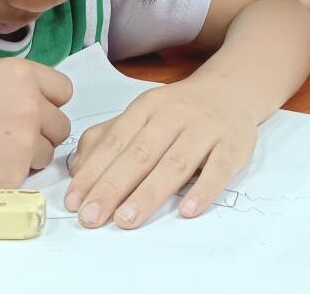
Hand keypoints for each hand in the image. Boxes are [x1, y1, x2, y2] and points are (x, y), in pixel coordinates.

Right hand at [0, 59, 71, 201]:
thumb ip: (17, 88)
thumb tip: (40, 104)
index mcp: (21, 75)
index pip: (64, 91)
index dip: (49, 103)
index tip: (34, 111)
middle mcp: (30, 105)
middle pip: (61, 126)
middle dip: (42, 134)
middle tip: (9, 137)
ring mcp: (24, 142)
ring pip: (46, 154)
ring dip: (27, 157)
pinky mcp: (14, 175)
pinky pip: (26, 177)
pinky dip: (8, 175)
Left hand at [63, 78, 256, 229]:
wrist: (231, 90)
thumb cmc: (178, 110)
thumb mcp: (141, 114)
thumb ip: (108, 137)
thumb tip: (77, 168)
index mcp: (147, 107)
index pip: (115, 142)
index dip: (93, 172)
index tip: (74, 202)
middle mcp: (174, 115)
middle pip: (140, 154)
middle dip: (112, 187)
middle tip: (91, 216)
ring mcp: (205, 129)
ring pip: (175, 163)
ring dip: (149, 192)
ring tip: (126, 219)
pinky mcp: (234, 145)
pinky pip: (218, 169)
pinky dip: (203, 190)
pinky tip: (187, 211)